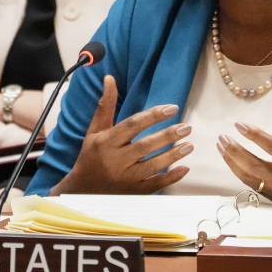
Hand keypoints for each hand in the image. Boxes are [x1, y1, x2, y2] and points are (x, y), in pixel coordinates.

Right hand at [50, 75, 192, 194]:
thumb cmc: (91, 155)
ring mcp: (124, 178)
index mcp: (106, 142)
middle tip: (187, 127)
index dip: (153, 116)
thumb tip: (109, 78)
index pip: (132, 125)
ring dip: (172, 156)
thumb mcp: (95, 130)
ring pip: (152, 166)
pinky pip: (154, 185)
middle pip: (145, 146)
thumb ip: (105, 105)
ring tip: (189, 145)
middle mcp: (115, 160)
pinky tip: (184, 169)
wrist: (81, 190)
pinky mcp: (132, 192)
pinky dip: (170, 178)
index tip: (172, 108)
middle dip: (168, 136)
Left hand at [217, 93, 271, 205]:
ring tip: (221, 146)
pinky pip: (253, 186)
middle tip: (223, 137)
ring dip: (232, 162)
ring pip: (250, 179)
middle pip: (255, 166)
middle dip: (236, 151)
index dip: (255, 136)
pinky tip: (231, 160)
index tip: (239, 124)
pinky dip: (239, 172)